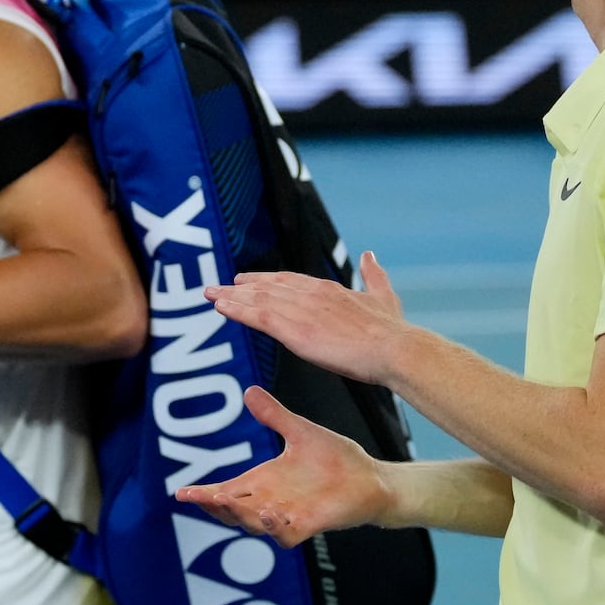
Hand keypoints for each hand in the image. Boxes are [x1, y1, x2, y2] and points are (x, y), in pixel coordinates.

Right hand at [175, 386, 398, 547]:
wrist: (371, 477)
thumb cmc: (336, 459)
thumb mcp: (299, 431)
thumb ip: (274, 416)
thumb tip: (249, 390)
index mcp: (263, 483)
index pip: (225, 492)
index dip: (203, 495)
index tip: (180, 493)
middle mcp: (271, 502)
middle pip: (232, 513)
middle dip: (214, 507)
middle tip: (200, 496)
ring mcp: (288, 517)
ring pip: (253, 525)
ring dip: (240, 516)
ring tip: (227, 500)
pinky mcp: (310, 524)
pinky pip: (286, 536)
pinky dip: (275, 529)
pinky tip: (269, 514)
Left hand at [206, 251, 408, 386]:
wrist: (393, 347)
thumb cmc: (391, 329)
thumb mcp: (383, 295)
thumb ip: (373, 275)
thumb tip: (369, 256)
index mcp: (327, 289)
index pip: (288, 280)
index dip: (266, 280)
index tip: (248, 280)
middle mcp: (309, 294)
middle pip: (267, 287)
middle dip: (241, 287)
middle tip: (220, 286)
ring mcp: (300, 310)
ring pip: (257, 299)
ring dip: (232, 297)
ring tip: (211, 295)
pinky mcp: (294, 330)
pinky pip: (257, 317)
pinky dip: (237, 310)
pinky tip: (221, 308)